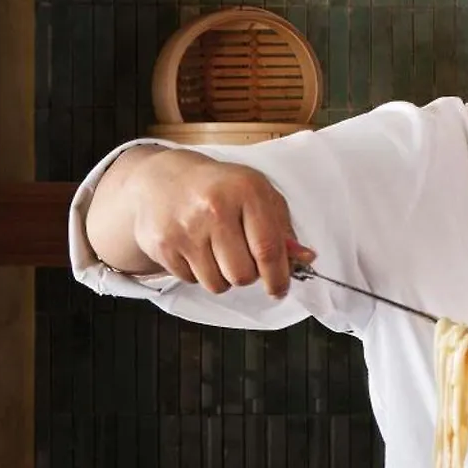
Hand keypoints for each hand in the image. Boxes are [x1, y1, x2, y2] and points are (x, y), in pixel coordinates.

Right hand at [121, 149, 314, 296]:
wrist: (163, 178)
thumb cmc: (221, 188)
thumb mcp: (259, 195)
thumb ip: (283, 228)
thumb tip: (305, 259)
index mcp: (246, 192)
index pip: (268, 249)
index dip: (278, 277)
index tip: (280, 289)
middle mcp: (214, 209)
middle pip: (242, 274)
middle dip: (249, 275)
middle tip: (243, 259)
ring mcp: (185, 228)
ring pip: (217, 284)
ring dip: (224, 277)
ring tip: (219, 252)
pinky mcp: (162, 245)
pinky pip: (192, 281)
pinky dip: (199, 273)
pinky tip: (197, 249)